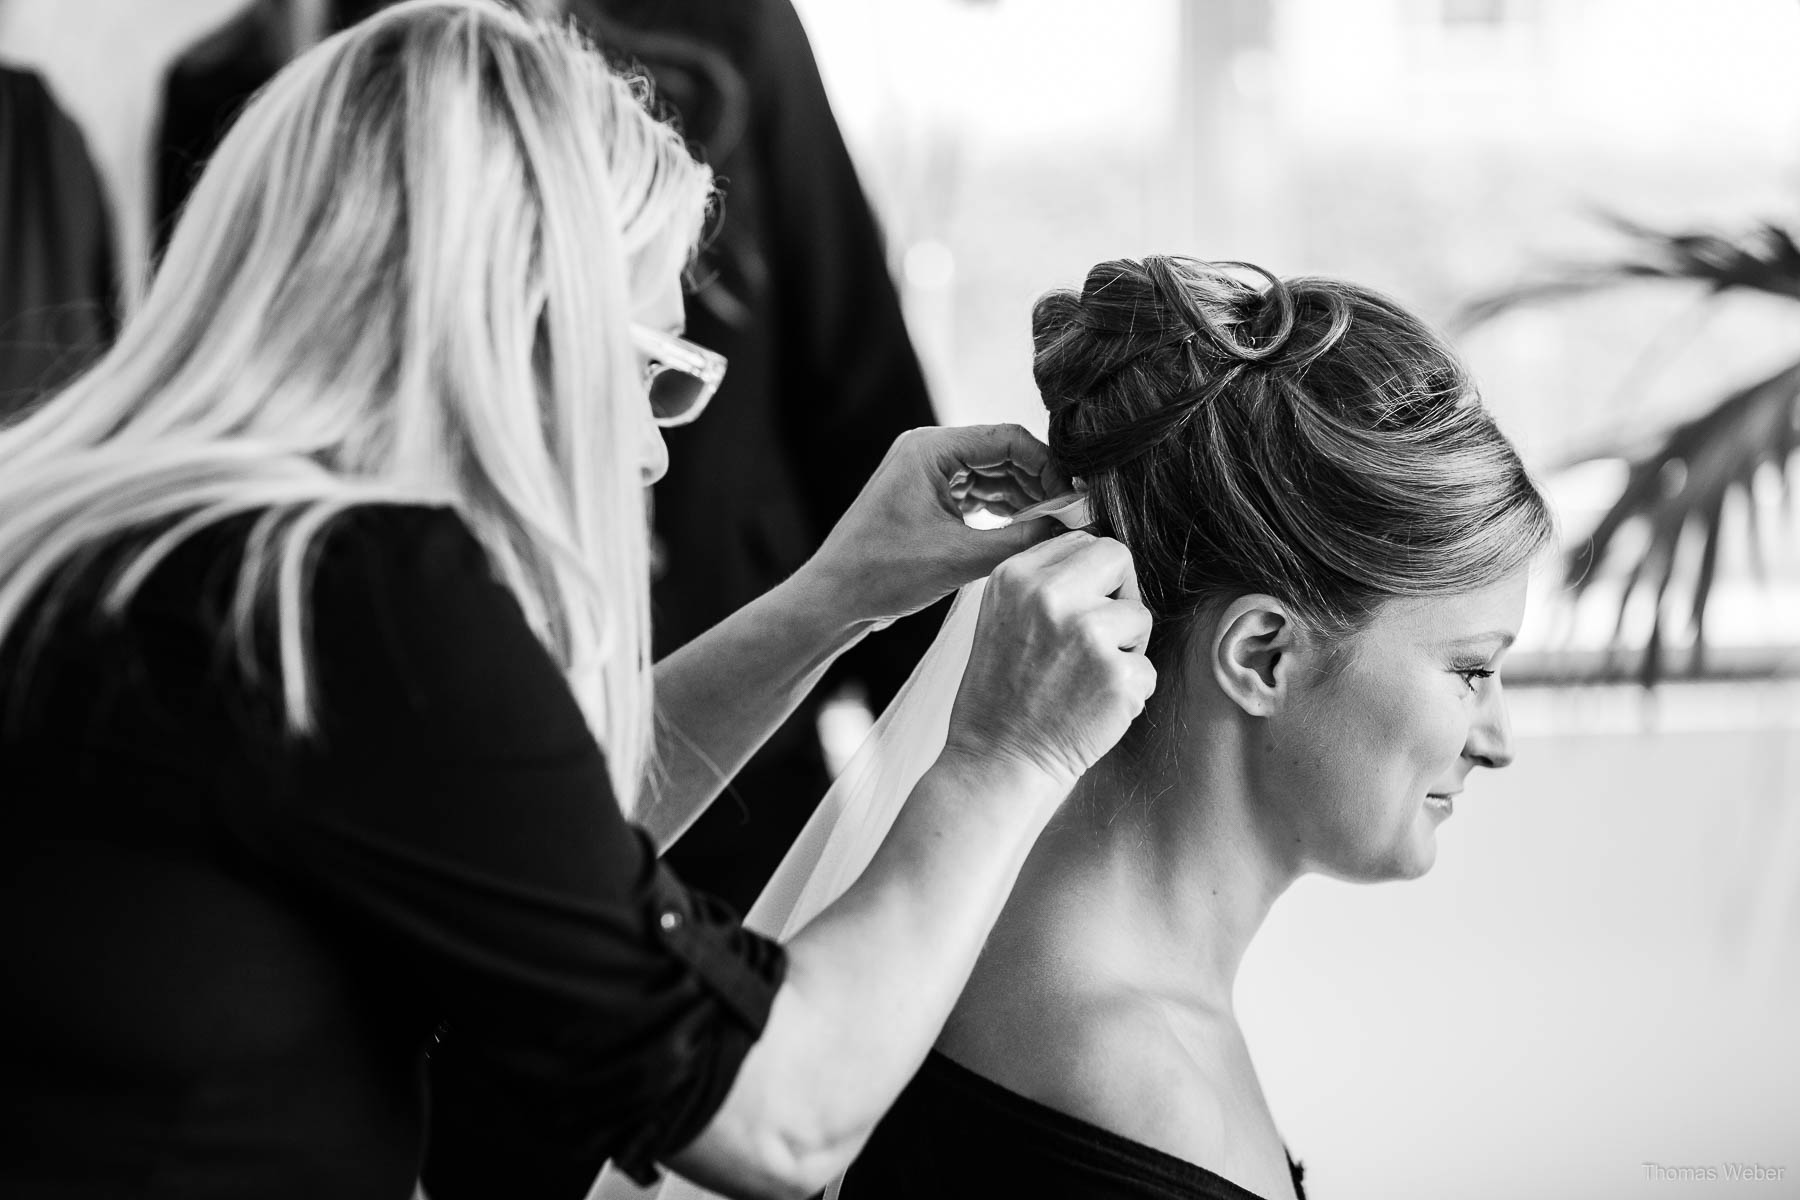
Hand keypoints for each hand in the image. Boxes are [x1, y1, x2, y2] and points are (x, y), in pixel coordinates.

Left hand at [794, 425, 1075, 628]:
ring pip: (991, 476)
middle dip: (1039, 483)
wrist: (833, 600)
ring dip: (1024, 499)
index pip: (1007, 439)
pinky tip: (1027, 531)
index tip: (1075, 497)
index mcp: (930, 448)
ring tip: (1055, 527)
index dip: (1047, 466)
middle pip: (1002, 454)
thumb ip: (1021, 540)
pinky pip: (976, 494)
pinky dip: (1003, 511)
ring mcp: (926, 474)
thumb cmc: (882, 574)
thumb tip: (1071, 528)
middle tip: (1072, 515)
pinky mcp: (926, 498)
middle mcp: (928, 451)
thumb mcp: (961, 558)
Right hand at [942, 532, 1156, 790]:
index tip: (1079, 610)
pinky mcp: (1117, 674)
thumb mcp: (1000, 615)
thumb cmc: (1002, 693)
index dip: (1092, 577)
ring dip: (1125, 648)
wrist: (997, 761)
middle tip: (1096, 637)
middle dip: (1118, 594)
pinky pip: (1147, 668)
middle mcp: (1048, 595)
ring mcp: (1086, 633)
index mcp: (1015, 576)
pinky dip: (1128, 692)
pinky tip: (1092, 707)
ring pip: (1140, 615)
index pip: (1083, 541)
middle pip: (1118, 557)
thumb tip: (1098, 556)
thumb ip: (1043, 580)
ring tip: (1086, 678)